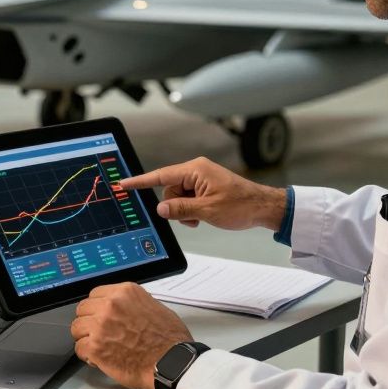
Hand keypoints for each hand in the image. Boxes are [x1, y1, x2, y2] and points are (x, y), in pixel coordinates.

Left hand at [70, 282, 192, 388]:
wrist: (172, 363)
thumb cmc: (170, 340)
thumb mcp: (155, 306)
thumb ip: (133, 304)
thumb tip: (124, 308)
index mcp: (125, 292)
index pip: (95, 294)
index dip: (97, 307)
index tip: (99, 315)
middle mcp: (110, 305)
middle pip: (83, 309)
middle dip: (89, 321)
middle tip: (97, 332)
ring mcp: (100, 326)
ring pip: (77, 328)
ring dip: (85, 338)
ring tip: (98, 346)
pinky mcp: (95, 347)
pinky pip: (79, 348)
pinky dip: (86, 356)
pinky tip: (97, 358)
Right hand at [120, 157, 286, 229]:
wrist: (263, 207)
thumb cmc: (241, 205)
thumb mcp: (207, 211)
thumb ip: (180, 209)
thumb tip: (161, 209)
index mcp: (195, 170)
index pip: (161, 175)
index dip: (141, 181)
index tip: (125, 184)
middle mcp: (196, 171)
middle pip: (169, 189)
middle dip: (175, 206)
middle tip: (190, 218)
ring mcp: (202, 179)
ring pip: (178, 196)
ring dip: (184, 210)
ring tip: (200, 218)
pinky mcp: (206, 187)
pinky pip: (189, 198)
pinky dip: (191, 209)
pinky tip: (202, 216)